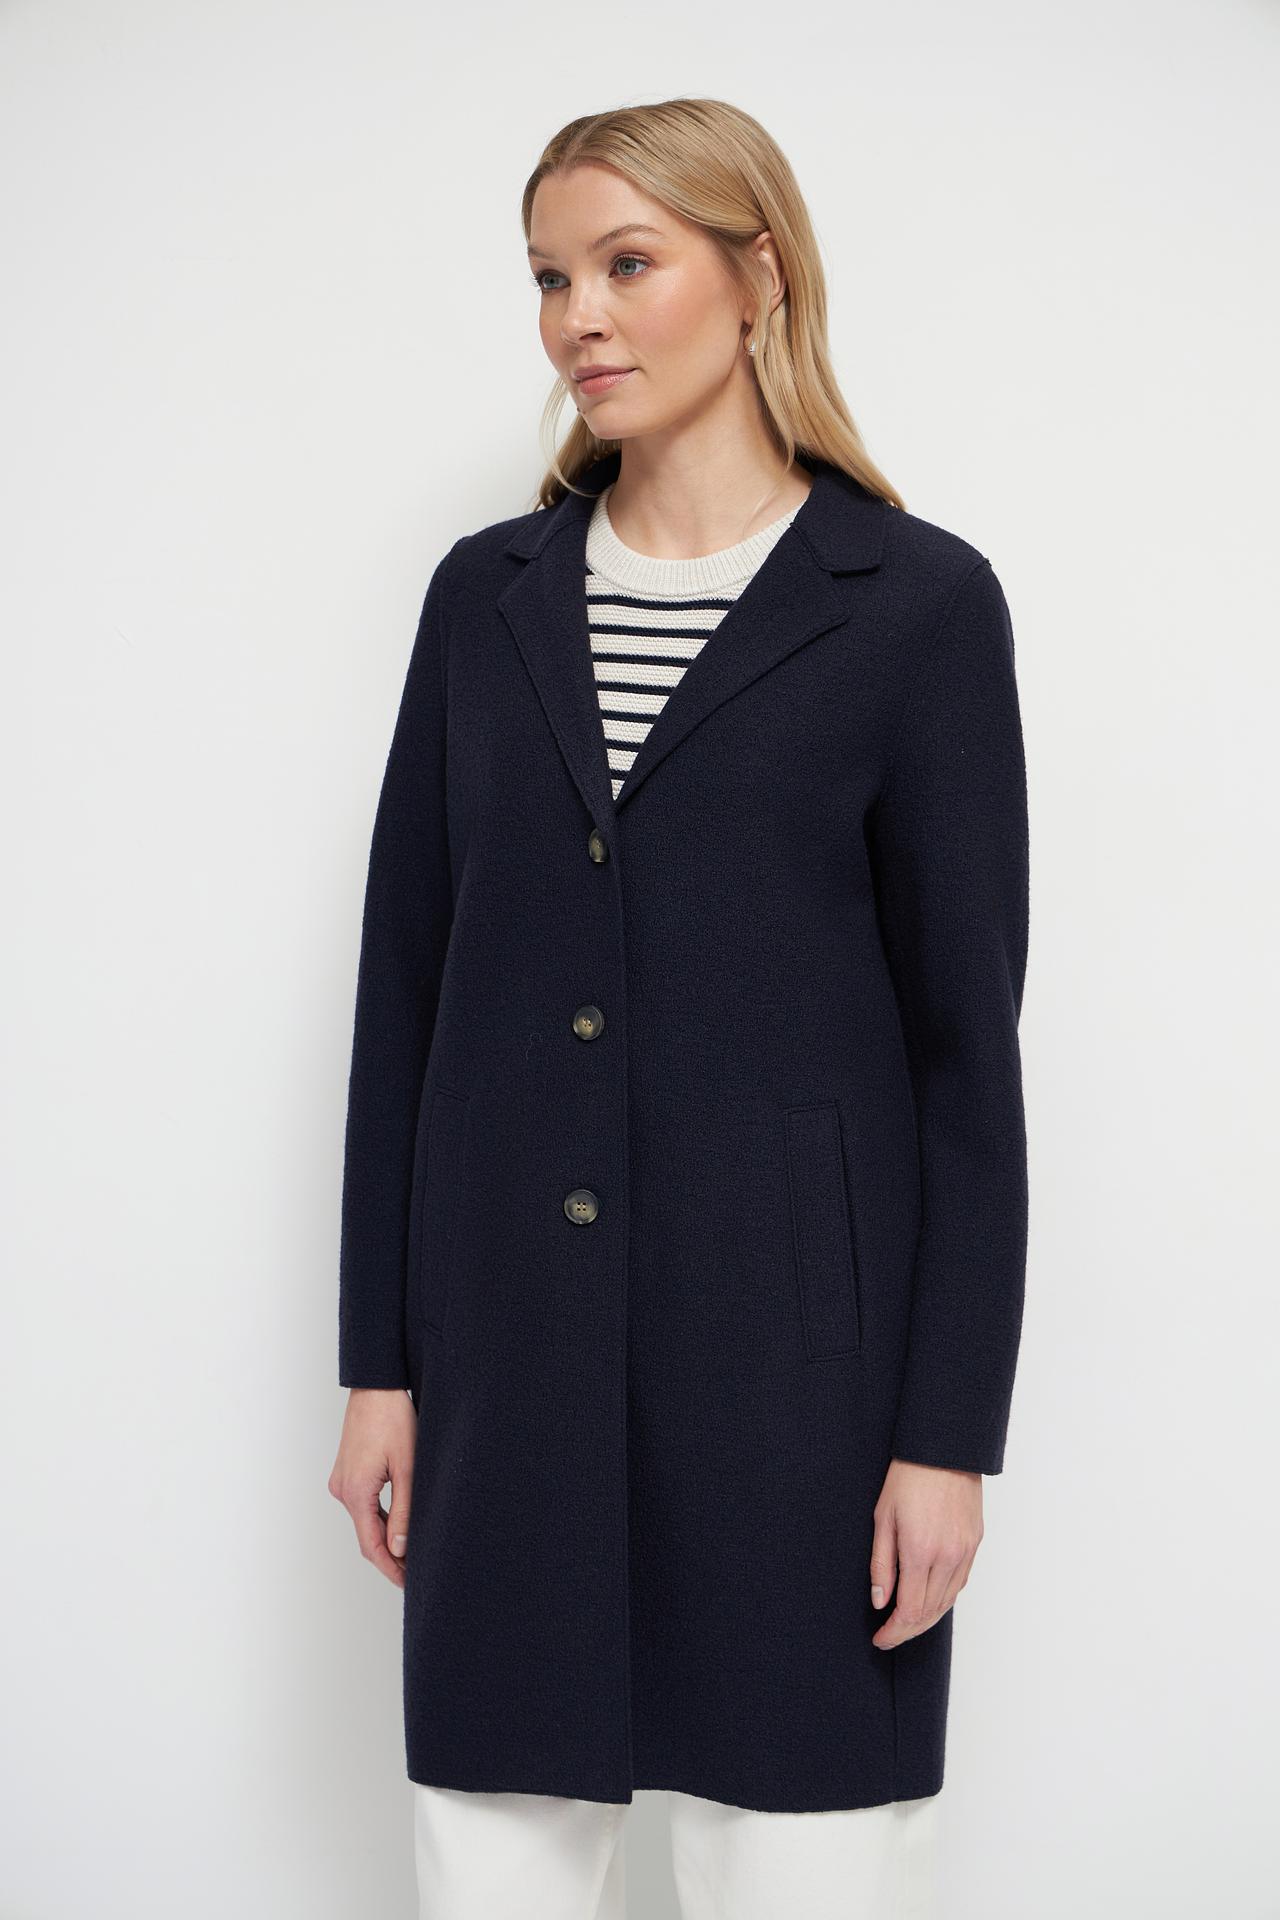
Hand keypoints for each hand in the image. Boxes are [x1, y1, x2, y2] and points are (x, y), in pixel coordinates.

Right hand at [328, 1388, 416, 1588]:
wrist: (376, 1385)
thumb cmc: (393, 1418)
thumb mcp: (407, 1466)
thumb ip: (404, 1510)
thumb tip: (400, 1547)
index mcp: (356, 1492)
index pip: (371, 1546)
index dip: (391, 1568)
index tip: (408, 1584)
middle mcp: (342, 1490)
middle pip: (366, 1536)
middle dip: (389, 1557)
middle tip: (415, 1573)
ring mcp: (342, 1480)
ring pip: (364, 1520)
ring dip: (384, 1538)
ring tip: (411, 1553)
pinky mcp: (347, 1472)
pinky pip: (362, 1504)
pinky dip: (378, 1518)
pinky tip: (397, 1524)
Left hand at [869, 1457, 982, 1648]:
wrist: (944, 1450)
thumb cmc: (908, 1478)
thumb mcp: (882, 1518)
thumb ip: (881, 1564)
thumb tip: (880, 1601)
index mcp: (920, 1551)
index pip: (909, 1611)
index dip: (894, 1631)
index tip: (880, 1638)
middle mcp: (947, 1557)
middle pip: (929, 1613)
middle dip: (907, 1631)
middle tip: (889, 1636)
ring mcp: (965, 1552)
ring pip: (947, 1602)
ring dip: (926, 1619)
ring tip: (905, 1623)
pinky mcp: (975, 1544)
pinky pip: (960, 1583)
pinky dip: (943, 1599)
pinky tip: (929, 1600)